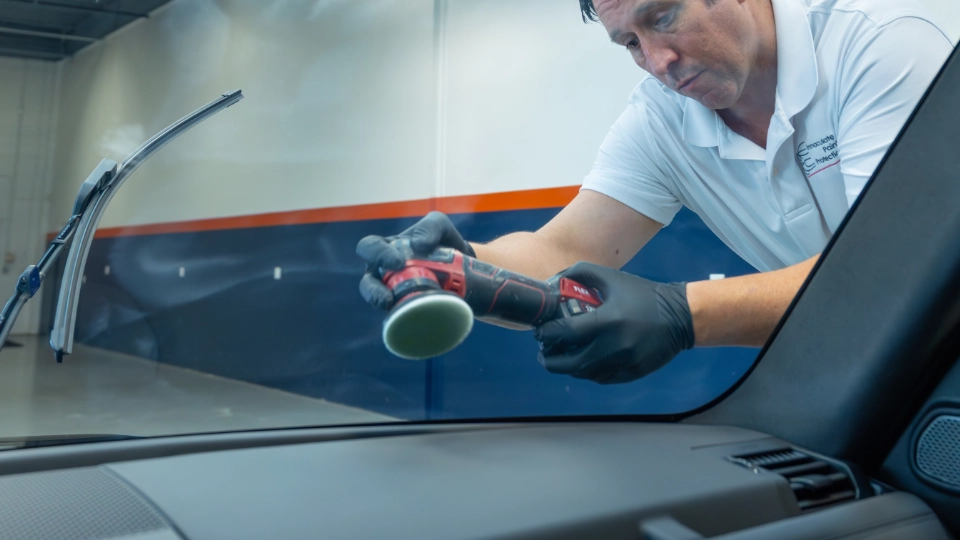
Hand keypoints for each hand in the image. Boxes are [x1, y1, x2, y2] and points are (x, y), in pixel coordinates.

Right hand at [356, 211, 474, 310]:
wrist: (461, 265)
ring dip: (381, 307)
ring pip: (377, 301)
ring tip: (392, 309)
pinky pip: (397, 314)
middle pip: (367, 281)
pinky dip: (402, 316)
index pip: (369, 248)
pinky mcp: (404, 307)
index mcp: (386, 248)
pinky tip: (410, 317)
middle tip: (388, 296)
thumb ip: (431, 227)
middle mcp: (383, 270)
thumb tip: (421, 245)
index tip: (398, 262)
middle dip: (373, 290)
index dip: (378, 255)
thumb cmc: (441, 242)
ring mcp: (392, 291)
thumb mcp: (440, 226)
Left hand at [534, 262, 693, 383]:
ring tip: (562, 357)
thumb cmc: (642, 294)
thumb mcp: (611, 277)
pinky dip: (589, 372)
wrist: (680, 316)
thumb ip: (580, 273)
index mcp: (607, 321)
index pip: (565, 334)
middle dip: (551, 360)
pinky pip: (602, 378)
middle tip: (544, 353)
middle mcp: (614, 346)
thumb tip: (552, 282)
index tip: (540, 333)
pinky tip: (584, 363)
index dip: (547, 335)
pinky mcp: (633, 374)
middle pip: (570, 364)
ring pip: (585, 374)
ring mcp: (624, 363)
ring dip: (569, 367)